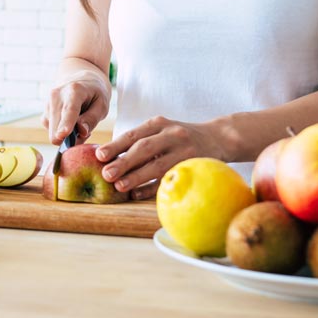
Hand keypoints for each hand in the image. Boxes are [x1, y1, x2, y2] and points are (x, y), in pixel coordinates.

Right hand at [42, 79, 108, 145]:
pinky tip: (71, 122)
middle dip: (71, 137)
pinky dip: (62, 130)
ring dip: (67, 134)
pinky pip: (52, 131)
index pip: (69, 110)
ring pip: (53, 132)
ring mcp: (48, 104)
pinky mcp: (45, 112)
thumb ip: (93, 118)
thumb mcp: (102, 104)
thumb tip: (81, 131)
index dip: (65, 124)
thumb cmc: (94, 92)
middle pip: (56, 128)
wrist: (80, 78)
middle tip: (85, 130)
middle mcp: (56, 96)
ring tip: (79, 122)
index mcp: (74, 90)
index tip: (63, 135)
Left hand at [94, 116, 228, 200]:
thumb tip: (107, 159)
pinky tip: (137, 194)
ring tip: (119, 186)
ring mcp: (184, 150)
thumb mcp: (162, 130)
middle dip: (123, 161)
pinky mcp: (193, 165)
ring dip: (137, 177)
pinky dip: (153, 188)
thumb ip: (140, 140)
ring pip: (157, 165)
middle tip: (106, 174)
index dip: (115, 145)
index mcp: (159, 123)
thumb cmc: (180, 138)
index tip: (99, 155)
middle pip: (144, 148)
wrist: (218, 137)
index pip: (134, 134)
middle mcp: (172, 134)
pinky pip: (170, 178)